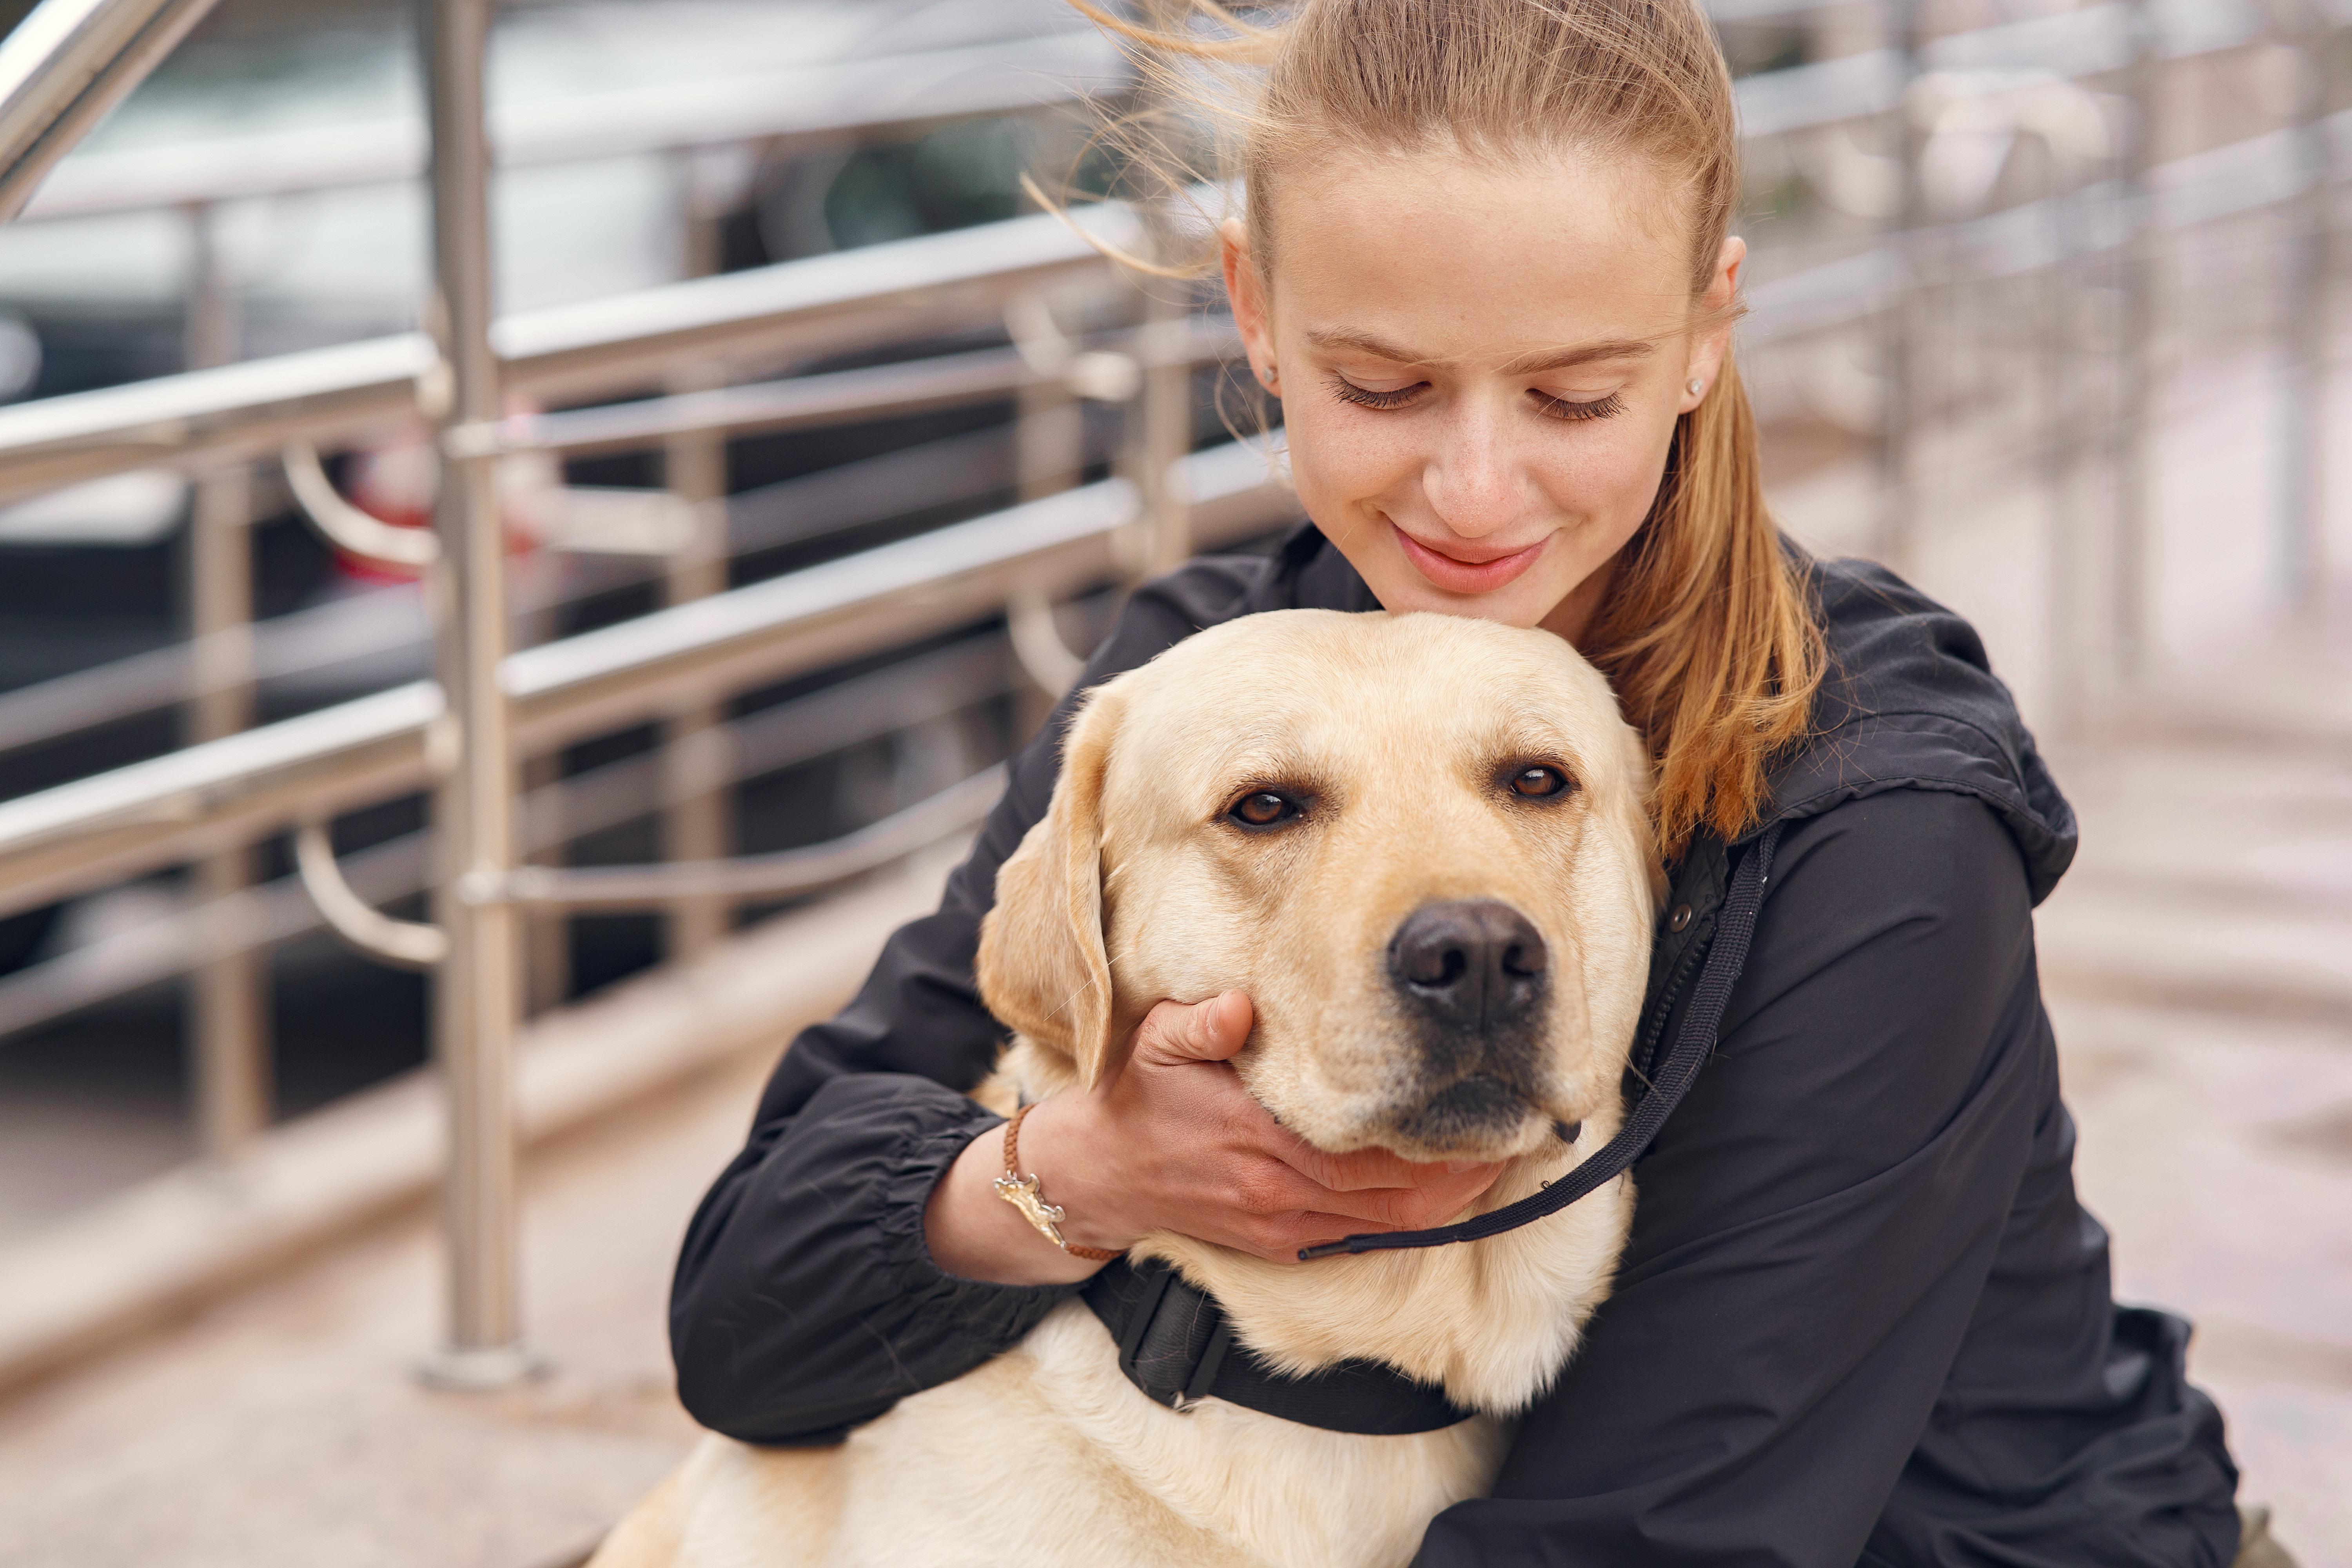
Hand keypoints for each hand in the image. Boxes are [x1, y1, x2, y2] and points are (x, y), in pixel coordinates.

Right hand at [924, 992, 1504, 1283]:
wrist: (1095, 1178)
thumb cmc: (1134, 1099)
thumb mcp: (1155, 1043)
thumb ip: (1201, 1022)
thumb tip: (1241, 1006)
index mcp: (1257, 1142)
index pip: (1368, 1153)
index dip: (1435, 1143)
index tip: (1484, 1111)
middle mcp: (1278, 1195)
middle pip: (1397, 1198)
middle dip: (1463, 1173)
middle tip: (1520, 1136)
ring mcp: (1282, 1226)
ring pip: (1389, 1225)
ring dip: (1447, 1200)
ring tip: (1498, 1163)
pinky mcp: (1281, 1245)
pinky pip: (1361, 1239)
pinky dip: (1408, 1219)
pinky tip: (1443, 1193)